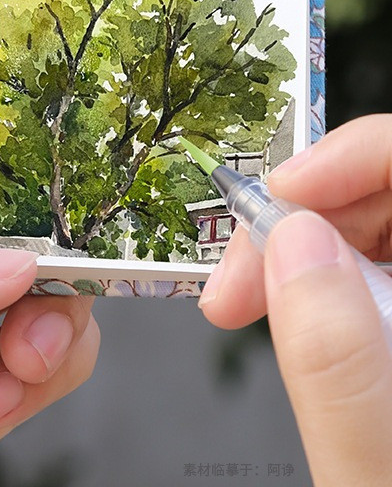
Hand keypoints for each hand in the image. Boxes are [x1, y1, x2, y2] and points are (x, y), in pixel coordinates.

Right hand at [199, 115, 391, 485]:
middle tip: (238, 279)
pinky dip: (303, 272)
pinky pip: (359, 260)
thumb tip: (294, 242)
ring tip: (241, 299)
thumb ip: (339, 365)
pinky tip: (276, 306)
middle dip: (296, 219)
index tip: (281, 196)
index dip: (355, 158)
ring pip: (367, 224)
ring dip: (288, 247)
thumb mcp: (373, 475)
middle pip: (385, 192)